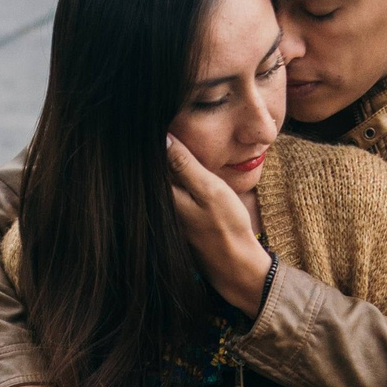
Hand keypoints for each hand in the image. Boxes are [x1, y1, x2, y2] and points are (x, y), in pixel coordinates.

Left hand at [165, 137, 272, 314]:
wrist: (236, 265)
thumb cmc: (226, 226)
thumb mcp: (209, 190)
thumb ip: (185, 166)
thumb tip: (163, 139)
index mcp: (166, 196)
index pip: (151, 162)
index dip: (151, 140)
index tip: (153, 121)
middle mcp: (163, 206)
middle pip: (154, 172)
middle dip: (156, 152)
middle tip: (157, 126)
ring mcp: (170, 216)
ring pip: (163, 183)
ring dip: (165, 165)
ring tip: (169, 143)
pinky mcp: (179, 222)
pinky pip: (172, 194)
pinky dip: (175, 180)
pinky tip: (183, 170)